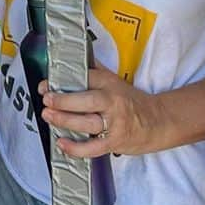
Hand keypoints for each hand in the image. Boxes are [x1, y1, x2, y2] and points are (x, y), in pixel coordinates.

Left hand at [40, 65, 160, 157]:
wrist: (157, 121)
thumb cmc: (133, 101)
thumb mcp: (116, 81)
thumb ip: (97, 71)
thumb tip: (78, 57)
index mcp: (110, 84)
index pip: (86, 78)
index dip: (64, 80)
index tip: (46, 84)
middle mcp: (112, 102)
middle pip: (85, 101)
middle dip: (63, 100)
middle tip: (47, 99)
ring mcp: (114, 123)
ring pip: (87, 123)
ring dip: (65, 121)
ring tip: (49, 117)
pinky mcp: (114, 142)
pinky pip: (93, 147)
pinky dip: (76, 148)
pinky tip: (62, 143)